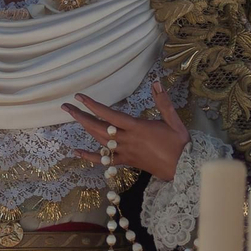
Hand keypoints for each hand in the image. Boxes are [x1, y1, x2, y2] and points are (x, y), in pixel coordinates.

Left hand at [62, 78, 189, 182]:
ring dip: (85, 129)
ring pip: (100, 141)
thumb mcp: (173, 120)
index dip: (93, 105)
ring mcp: (125, 152)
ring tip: (74, 117)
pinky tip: (78, 152)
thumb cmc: (180, 144)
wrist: (184, 168)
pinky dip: (90, 156)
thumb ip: (163, 101)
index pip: (110, 115)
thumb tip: (157, 82)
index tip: (80, 97)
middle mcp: (127, 140)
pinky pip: (105, 160)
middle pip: (98, 128)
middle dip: (81, 116)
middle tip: (66, 107)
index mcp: (137, 127)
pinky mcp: (127, 162)